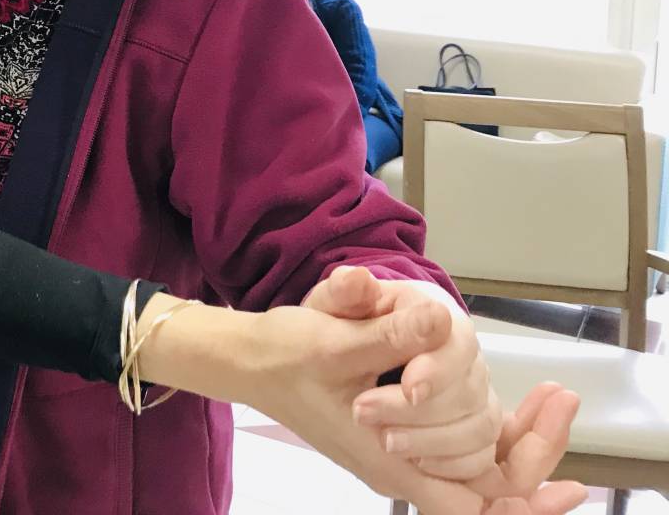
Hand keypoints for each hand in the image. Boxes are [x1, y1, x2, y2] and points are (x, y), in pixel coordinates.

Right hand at [239, 301, 583, 513]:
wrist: (248, 360)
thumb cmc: (283, 354)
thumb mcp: (328, 339)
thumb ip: (385, 333)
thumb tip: (437, 320)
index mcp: (386, 457)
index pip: (470, 506)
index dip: (523, 503)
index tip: (568, 483)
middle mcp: (399, 467)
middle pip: (486, 492)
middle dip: (534, 452)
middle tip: (561, 400)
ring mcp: (398, 456)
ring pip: (477, 473)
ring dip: (519, 441)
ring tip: (552, 400)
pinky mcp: (396, 437)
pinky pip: (458, 455)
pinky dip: (494, 439)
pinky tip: (519, 411)